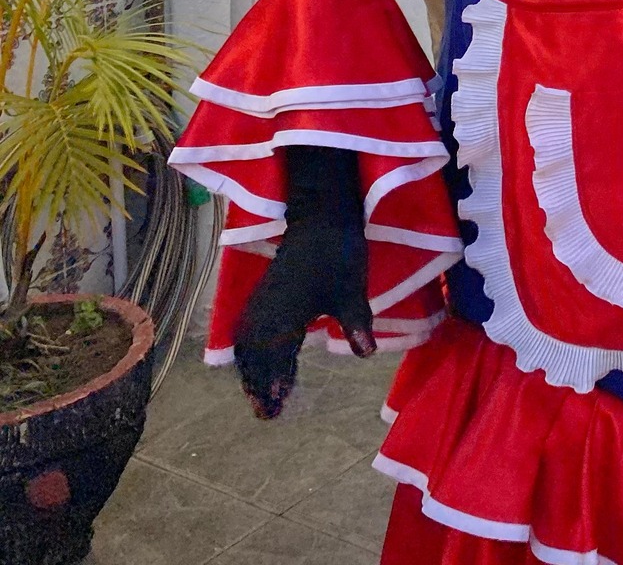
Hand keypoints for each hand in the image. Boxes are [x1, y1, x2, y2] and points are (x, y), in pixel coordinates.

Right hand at [233, 148, 374, 418]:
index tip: (275, 407)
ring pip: (247, 345)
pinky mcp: (262, 295)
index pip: (275, 357)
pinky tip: (259, 360)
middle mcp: (265, 311)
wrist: (320, 219)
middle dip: (258, 384)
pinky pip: (247, 331)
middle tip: (267, 413)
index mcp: (285, 314)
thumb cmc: (338, 254)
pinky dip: (249, 352)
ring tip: (260, 395)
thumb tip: (366, 353)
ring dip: (251, 370)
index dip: (274, 382)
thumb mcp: (352, 290)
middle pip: (254, 356)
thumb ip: (357, 323)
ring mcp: (260, 303)